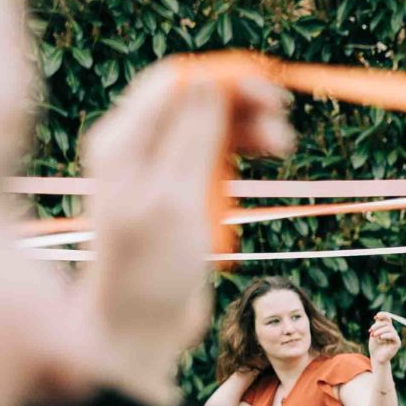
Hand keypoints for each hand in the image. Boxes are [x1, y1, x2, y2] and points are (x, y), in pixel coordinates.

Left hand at [78, 61, 293, 405]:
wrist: (140, 327)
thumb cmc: (148, 270)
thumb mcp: (174, 199)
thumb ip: (192, 137)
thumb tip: (208, 80)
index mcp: (122, 142)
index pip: (176, 82)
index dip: (223, 77)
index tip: (269, 88)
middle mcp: (136, 148)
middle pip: (196, 99)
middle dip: (242, 102)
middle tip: (283, 121)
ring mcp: (158, 169)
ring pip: (210, 125)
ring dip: (248, 128)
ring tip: (283, 148)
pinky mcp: (179, 192)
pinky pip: (214, 154)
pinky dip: (241, 153)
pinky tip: (265, 161)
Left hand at [367, 312, 401, 365]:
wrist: (376, 358)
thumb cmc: (375, 347)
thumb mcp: (374, 334)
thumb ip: (377, 325)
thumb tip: (377, 317)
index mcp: (387, 328)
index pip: (388, 318)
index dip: (383, 315)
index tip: (376, 316)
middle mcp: (392, 331)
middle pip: (387, 323)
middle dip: (377, 326)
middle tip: (370, 331)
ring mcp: (395, 337)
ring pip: (389, 328)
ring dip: (379, 331)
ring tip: (374, 336)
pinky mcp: (397, 343)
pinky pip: (393, 336)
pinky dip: (386, 335)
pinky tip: (380, 338)